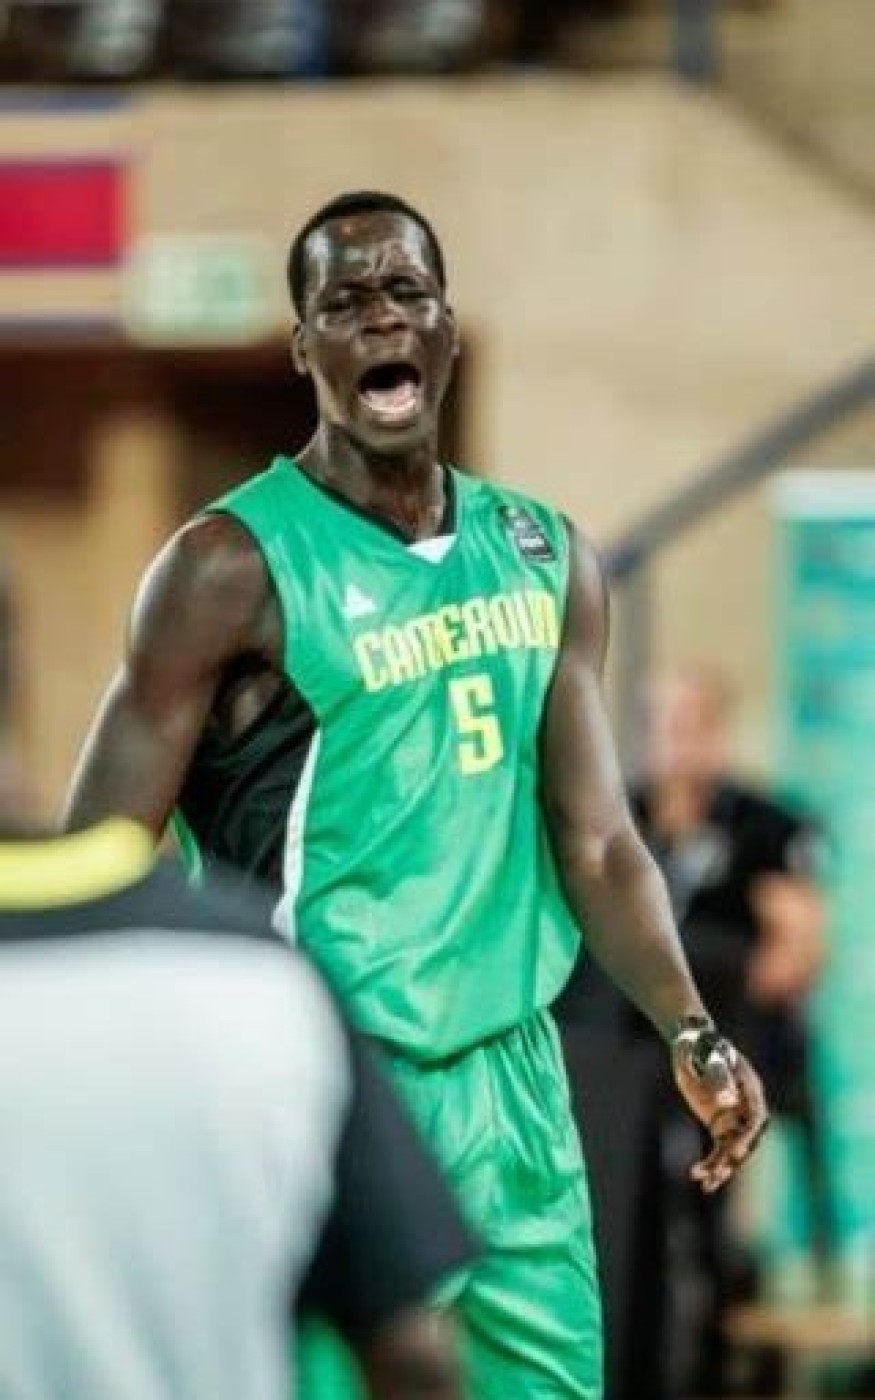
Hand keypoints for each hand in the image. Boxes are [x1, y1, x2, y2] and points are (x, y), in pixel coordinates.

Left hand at [672, 1029, 768, 1194]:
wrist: (691, 1043)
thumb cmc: (701, 1045)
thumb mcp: (707, 1057)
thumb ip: (718, 1078)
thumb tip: (728, 1102)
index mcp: (750, 1088)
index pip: (756, 1117)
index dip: (748, 1136)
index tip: (735, 1151)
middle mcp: (747, 1106)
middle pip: (747, 1138)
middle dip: (733, 1157)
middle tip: (717, 1172)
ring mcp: (735, 1117)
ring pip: (733, 1149)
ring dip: (721, 1167)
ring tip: (706, 1184)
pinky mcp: (721, 1125)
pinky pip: (720, 1149)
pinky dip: (711, 1163)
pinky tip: (698, 1176)